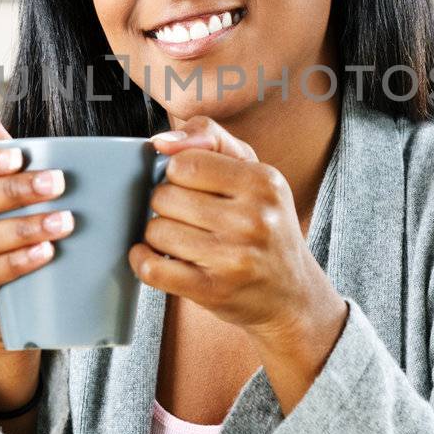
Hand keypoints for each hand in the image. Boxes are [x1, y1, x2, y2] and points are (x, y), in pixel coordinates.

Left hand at [130, 114, 348, 411]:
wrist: (292, 294)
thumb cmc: (266, 226)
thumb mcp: (255, 173)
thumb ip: (211, 139)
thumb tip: (162, 141)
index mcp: (263, 182)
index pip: (185, 164)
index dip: (176, 174)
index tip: (188, 186)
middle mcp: (253, 219)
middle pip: (166, 196)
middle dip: (166, 204)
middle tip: (186, 215)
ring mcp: (234, 258)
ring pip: (157, 231)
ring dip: (158, 234)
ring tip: (180, 238)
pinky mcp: (214, 291)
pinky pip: (153, 269)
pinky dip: (142, 260)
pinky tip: (149, 256)